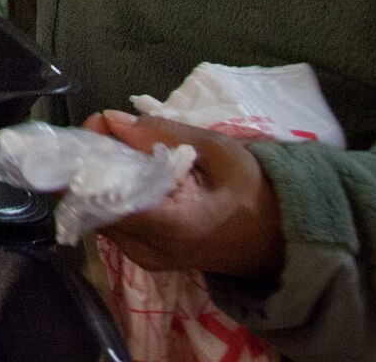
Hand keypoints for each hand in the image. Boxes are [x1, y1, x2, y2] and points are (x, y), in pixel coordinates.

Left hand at [87, 110, 284, 281]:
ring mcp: (147, 258)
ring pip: (100, 214)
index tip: (98, 125)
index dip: (94, 158)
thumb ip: (162, 134)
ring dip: (100, 178)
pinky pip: (114, 222)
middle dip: (93, 163)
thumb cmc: (256, 193)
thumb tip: (110, 118)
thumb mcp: (219, 151)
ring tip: (115, 145)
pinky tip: (127, 172)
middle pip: (96, 204)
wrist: (282, 240)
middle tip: (104, 129)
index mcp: (173, 227)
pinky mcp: (147, 257)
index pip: (107, 197)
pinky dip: (112, 194)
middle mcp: (151, 250)